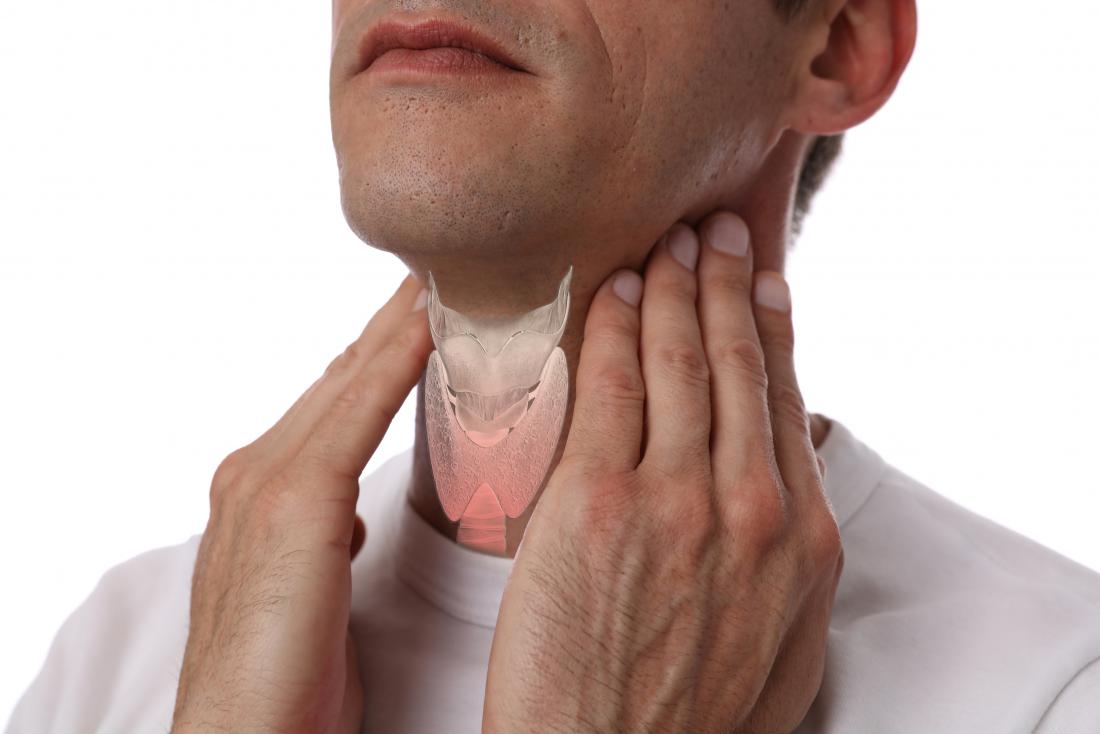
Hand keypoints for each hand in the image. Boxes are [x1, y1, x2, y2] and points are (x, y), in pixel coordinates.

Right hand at [171, 275, 430, 732]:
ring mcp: (267, 481)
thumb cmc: (283, 682)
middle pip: (342, 378)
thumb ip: (323, 541)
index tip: (424, 313)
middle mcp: (256, 471)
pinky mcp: (292, 503)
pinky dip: (396, 363)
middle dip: (392, 324)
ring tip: (446, 277)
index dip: (379, 354)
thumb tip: (346, 522)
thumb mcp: (310, 592)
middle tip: (440, 273)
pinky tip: (431, 325)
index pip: (334, 404)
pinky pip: (358, 412)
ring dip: (400, 326)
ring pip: (351, 380)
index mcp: (262, 492)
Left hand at [484, 212, 841, 732]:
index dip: (770, 327)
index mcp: (799, 537)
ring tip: (668, 243)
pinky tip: (613, 290)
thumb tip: (788, 501)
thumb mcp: (783, 646)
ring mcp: (674, 498)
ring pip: (679, 360)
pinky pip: (609, 386)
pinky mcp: (596, 502)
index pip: (784, 399)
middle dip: (726, 282)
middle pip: (737, 362)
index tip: (762, 281)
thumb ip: (790, 563)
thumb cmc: (688, 720)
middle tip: (717, 230)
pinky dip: (614, 327)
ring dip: (674, 287)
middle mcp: (749, 505)